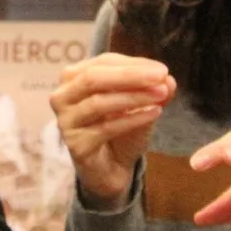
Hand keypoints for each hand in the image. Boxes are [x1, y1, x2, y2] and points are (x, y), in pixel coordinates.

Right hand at [50, 53, 174, 210]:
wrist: (112, 168)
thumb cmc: (121, 129)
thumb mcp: (140, 104)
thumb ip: (153, 89)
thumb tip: (168, 79)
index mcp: (74, 78)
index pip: (103, 62)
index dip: (133, 64)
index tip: (162, 70)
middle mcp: (62, 96)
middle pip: (94, 78)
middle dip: (130, 75)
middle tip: (161, 76)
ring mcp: (66, 121)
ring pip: (99, 103)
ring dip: (134, 97)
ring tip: (161, 96)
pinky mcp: (75, 144)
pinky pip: (105, 128)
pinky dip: (132, 119)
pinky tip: (154, 114)